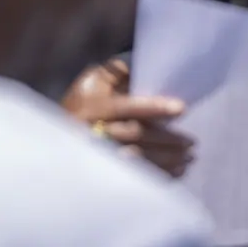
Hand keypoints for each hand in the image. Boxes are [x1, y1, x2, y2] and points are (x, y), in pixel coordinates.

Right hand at [61, 57, 194, 177]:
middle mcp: (86, 130)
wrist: (55, 136)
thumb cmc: (87, 99)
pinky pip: (131, 176)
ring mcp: (90, 154)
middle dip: (166, 139)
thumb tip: (155, 69)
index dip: (154, 108)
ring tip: (189, 158)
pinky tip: (176, 172)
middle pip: (133, 135)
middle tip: (192, 143)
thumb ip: (122, 73)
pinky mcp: (97, 172)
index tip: (182, 109)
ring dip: (166, 160)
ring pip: (134, 159)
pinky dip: (156, 175)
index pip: (124, 107)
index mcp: (88, 104)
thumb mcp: (97, 80)